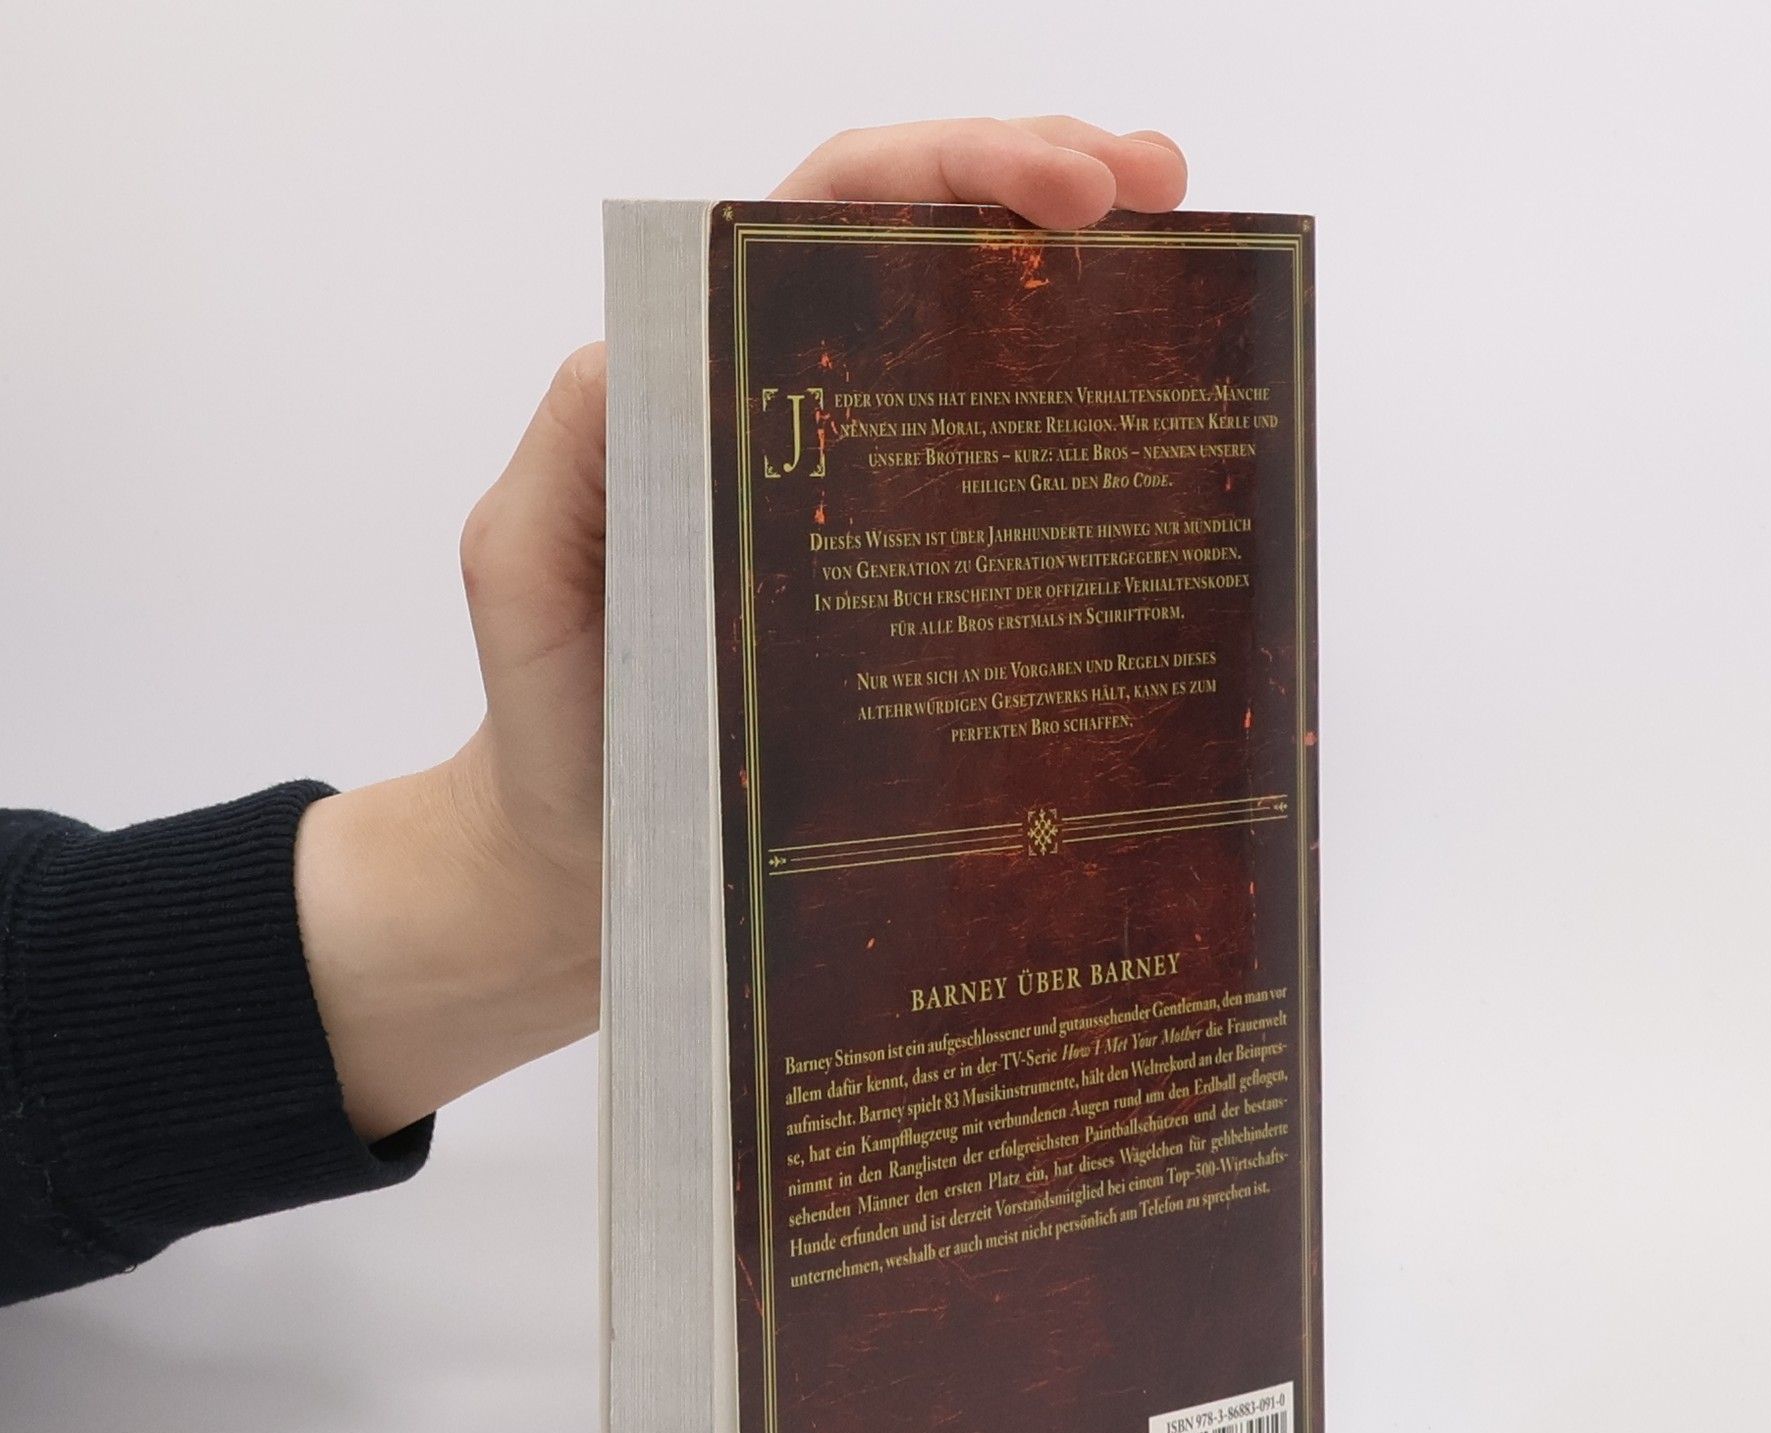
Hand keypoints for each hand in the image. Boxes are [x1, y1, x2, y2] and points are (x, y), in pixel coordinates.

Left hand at [295, 118, 1188, 1140]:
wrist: (592, 872)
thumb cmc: (552, 724)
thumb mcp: (527, 568)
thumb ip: (576, 449)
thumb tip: (663, 338)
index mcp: (710, 383)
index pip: (827, 218)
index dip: (949, 172)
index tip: (1073, 189)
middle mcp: (798, 422)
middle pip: (926, 252)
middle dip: (1048, 187)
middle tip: (1165, 190)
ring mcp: (866, 513)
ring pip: (979, 361)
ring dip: (1088, 296)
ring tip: (1193, 268)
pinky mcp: (911, 607)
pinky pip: (999, 510)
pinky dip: (1079, 453)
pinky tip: (1152, 445)